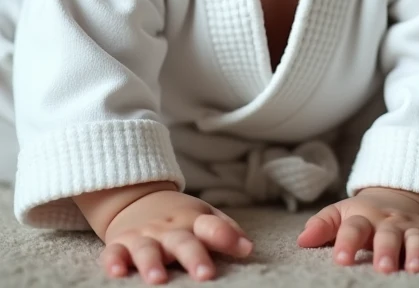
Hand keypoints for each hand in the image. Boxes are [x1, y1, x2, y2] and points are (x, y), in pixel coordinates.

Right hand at [100, 189, 252, 282]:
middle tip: (205, 274)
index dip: (226, 236)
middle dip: (193, 257)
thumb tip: (248, 248)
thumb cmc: (178, 217)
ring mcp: (143, 237)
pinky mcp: (119, 244)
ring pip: (147, 249)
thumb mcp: (203, 215)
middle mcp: (168, 230)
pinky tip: (117, 271)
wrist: (135, 197)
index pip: (212, 226)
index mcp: (192, 222)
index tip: (242, 248)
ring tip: (158, 279)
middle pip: (182, 242)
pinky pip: (114, 252)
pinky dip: (113, 261)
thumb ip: (224, 231)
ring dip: (151, 263)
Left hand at [297, 187, 418, 272]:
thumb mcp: (342, 214)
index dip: (346, 242)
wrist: (400, 196)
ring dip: (417, 251)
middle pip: (388, 234)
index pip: (353, 228)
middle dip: (386, 250)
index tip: (340, 259)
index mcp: (365, 218)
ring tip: (415, 268)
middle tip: (382, 267)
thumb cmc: (365, 214)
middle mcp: (390, 222)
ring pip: (417, 237)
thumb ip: (323, 226)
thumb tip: (301, 240)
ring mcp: (412, 227)